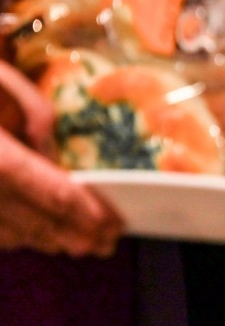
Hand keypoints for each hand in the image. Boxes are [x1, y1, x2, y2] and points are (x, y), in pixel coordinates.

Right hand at [0, 62, 121, 256]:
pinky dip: (7, 236)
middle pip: (29, 221)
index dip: (85, 212)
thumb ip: (36, 116)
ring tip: (73, 245)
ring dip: (41, 240)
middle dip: (70, 235)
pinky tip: (27, 236)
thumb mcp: (0, 80)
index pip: (50, 191)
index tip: (112, 224)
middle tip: (105, 244)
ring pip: (2, 233)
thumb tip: (58, 157)